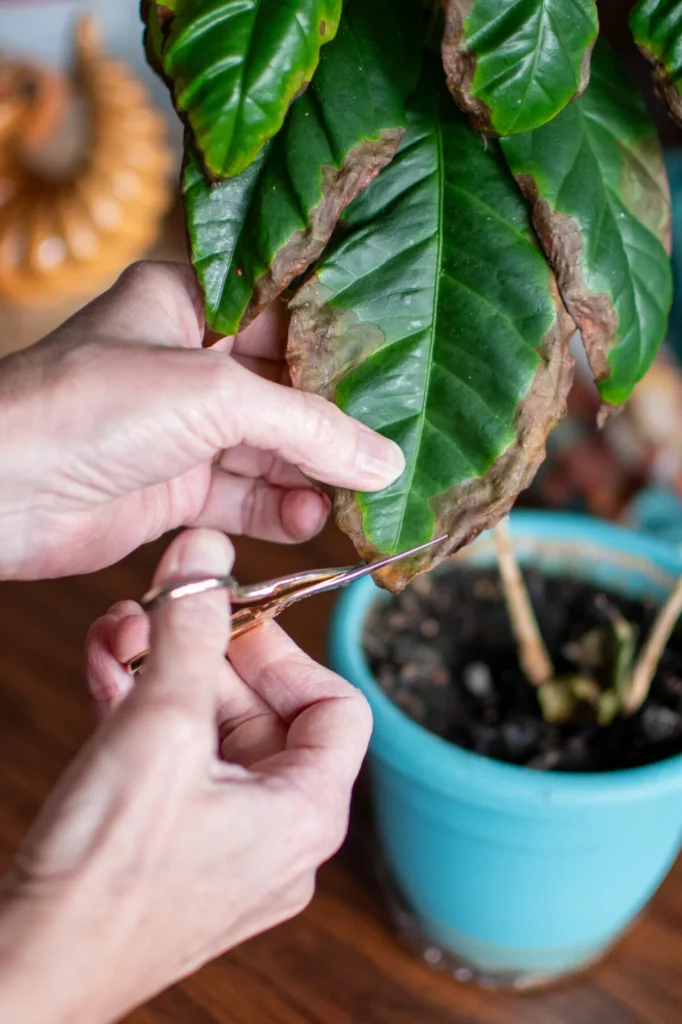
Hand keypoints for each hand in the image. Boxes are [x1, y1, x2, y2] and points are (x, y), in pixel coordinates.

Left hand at [0, 261, 403, 578]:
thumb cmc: (89, 408)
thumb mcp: (214, 396)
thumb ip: (307, 427)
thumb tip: (383, 460)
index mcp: (188, 304)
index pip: (285, 315)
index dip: (341, 344)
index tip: (400, 371)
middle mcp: (187, 363)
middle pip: (285, 390)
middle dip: (336, 423)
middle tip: (392, 448)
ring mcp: (182, 429)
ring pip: (270, 451)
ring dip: (314, 475)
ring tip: (362, 495)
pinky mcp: (175, 489)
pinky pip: (244, 499)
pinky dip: (280, 511)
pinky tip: (312, 519)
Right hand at [0, 529, 371, 1023]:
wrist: (31, 971)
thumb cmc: (104, 877)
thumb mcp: (158, 727)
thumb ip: (189, 632)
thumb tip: (208, 556)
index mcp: (306, 814)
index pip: (336, 706)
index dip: (284, 652)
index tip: (231, 619)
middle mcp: (279, 836)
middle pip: (263, 713)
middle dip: (203, 656)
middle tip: (155, 616)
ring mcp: (228, 847)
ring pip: (211, 734)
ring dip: (165, 678)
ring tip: (118, 639)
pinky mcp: (177, 850)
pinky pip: (178, 766)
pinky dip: (147, 718)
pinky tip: (106, 677)